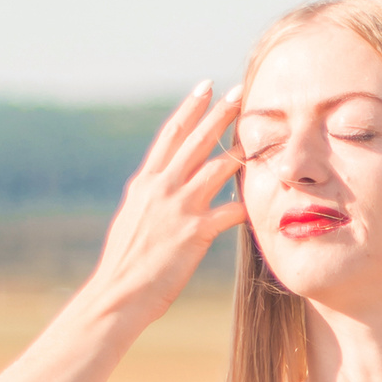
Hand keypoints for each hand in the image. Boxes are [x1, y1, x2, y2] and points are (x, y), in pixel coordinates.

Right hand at [88, 85, 242, 326]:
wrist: (117, 294)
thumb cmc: (125, 264)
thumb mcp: (133, 220)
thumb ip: (150, 198)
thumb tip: (158, 188)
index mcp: (145, 182)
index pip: (171, 134)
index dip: (190, 108)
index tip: (205, 87)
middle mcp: (161, 188)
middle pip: (196, 141)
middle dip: (220, 113)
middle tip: (241, 91)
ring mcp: (178, 208)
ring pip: (216, 168)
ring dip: (240, 150)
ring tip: (261, 135)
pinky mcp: (194, 233)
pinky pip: (229, 212)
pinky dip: (247, 204)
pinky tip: (264, 199)